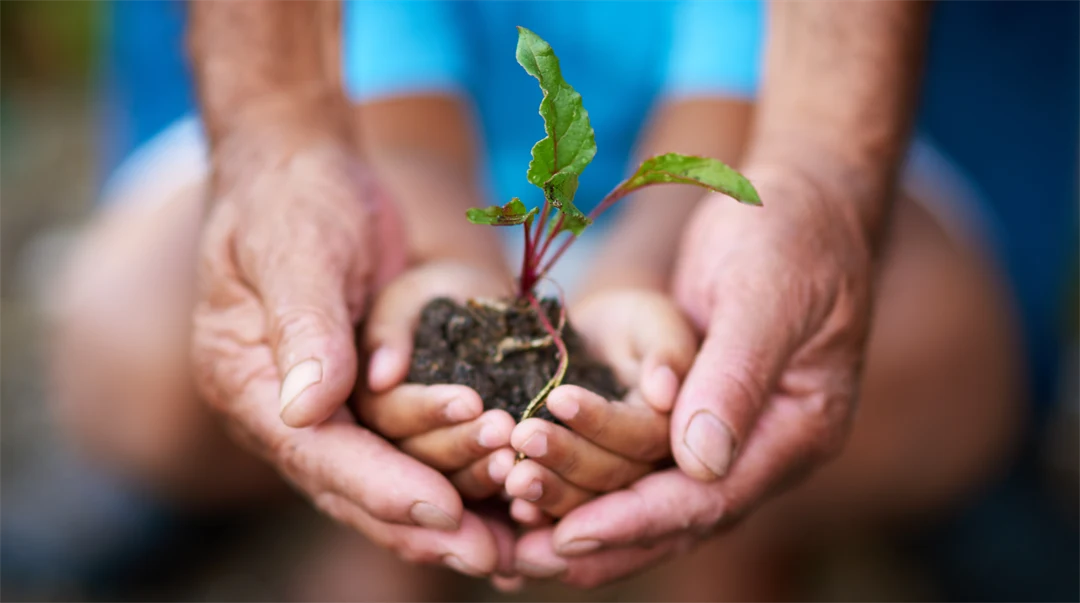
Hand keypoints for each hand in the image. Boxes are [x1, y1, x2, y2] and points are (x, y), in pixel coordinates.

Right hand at [192, 141, 505, 575]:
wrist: (306, 169)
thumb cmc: (294, 198)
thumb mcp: (296, 249)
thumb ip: (304, 326)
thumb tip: (305, 412)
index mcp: (246, 382)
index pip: (317, 452)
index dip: (380, 486)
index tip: (443, 513)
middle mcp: (282, 410)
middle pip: (353, 486)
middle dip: (423, 523)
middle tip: (493, 558)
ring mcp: (323, 407)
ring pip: (385, 479)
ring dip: (448, 513)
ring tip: (513, 545)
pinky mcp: (363, 395)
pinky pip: (409, 449)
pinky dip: (454, 475)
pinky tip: (506, 499)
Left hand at [514, 166, 875, 585]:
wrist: (797, 197)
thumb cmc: (789, 231)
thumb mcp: (767, 294)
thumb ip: (736, 375)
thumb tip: (699, 463)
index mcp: (797, 428)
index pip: (712, 497)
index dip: (639, 519)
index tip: (572, 534)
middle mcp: (764, 447)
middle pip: (677, 517)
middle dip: (601, 539)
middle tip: (523, 560)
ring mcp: (730, 432)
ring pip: (652, 498)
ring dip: (585, 517)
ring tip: (516, 541)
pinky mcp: (694, 412)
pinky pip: (638, 461)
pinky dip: (590, 481)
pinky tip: (536, 496)